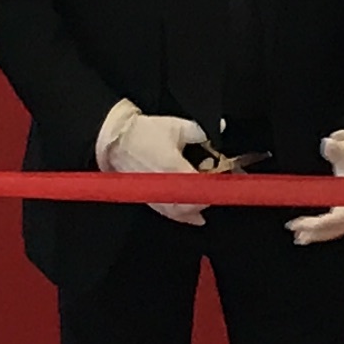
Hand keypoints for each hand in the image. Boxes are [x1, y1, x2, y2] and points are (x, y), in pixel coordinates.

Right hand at [97, 96, 216, 226]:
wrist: (116, 139)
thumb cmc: (144, 132)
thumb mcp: (176, 126)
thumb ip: (200, 131)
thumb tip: (219, 129)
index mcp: (174, 168)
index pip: (202, 186)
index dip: (216, 186)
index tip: (226, 179)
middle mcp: (165, 186)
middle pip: (194, 203)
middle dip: (208, 197)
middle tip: (219, 188)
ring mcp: (156, 195)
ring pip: (182, 212)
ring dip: (197, 209)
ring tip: (208, 202)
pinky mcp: (149, 198)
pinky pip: (170, 213)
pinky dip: (184, 216)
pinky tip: (196, 218)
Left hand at [290, 129, 343, 246]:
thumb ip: (338, 147)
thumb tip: (328, 144)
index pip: (342, 216)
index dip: (324, 223)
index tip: (305, 224)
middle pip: (338, 226)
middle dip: (316, 230)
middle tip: (294, 227)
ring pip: (337, 229)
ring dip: (318, 234)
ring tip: (298, 237)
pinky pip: (335, 225)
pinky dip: (321, 230)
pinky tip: (306, 233)